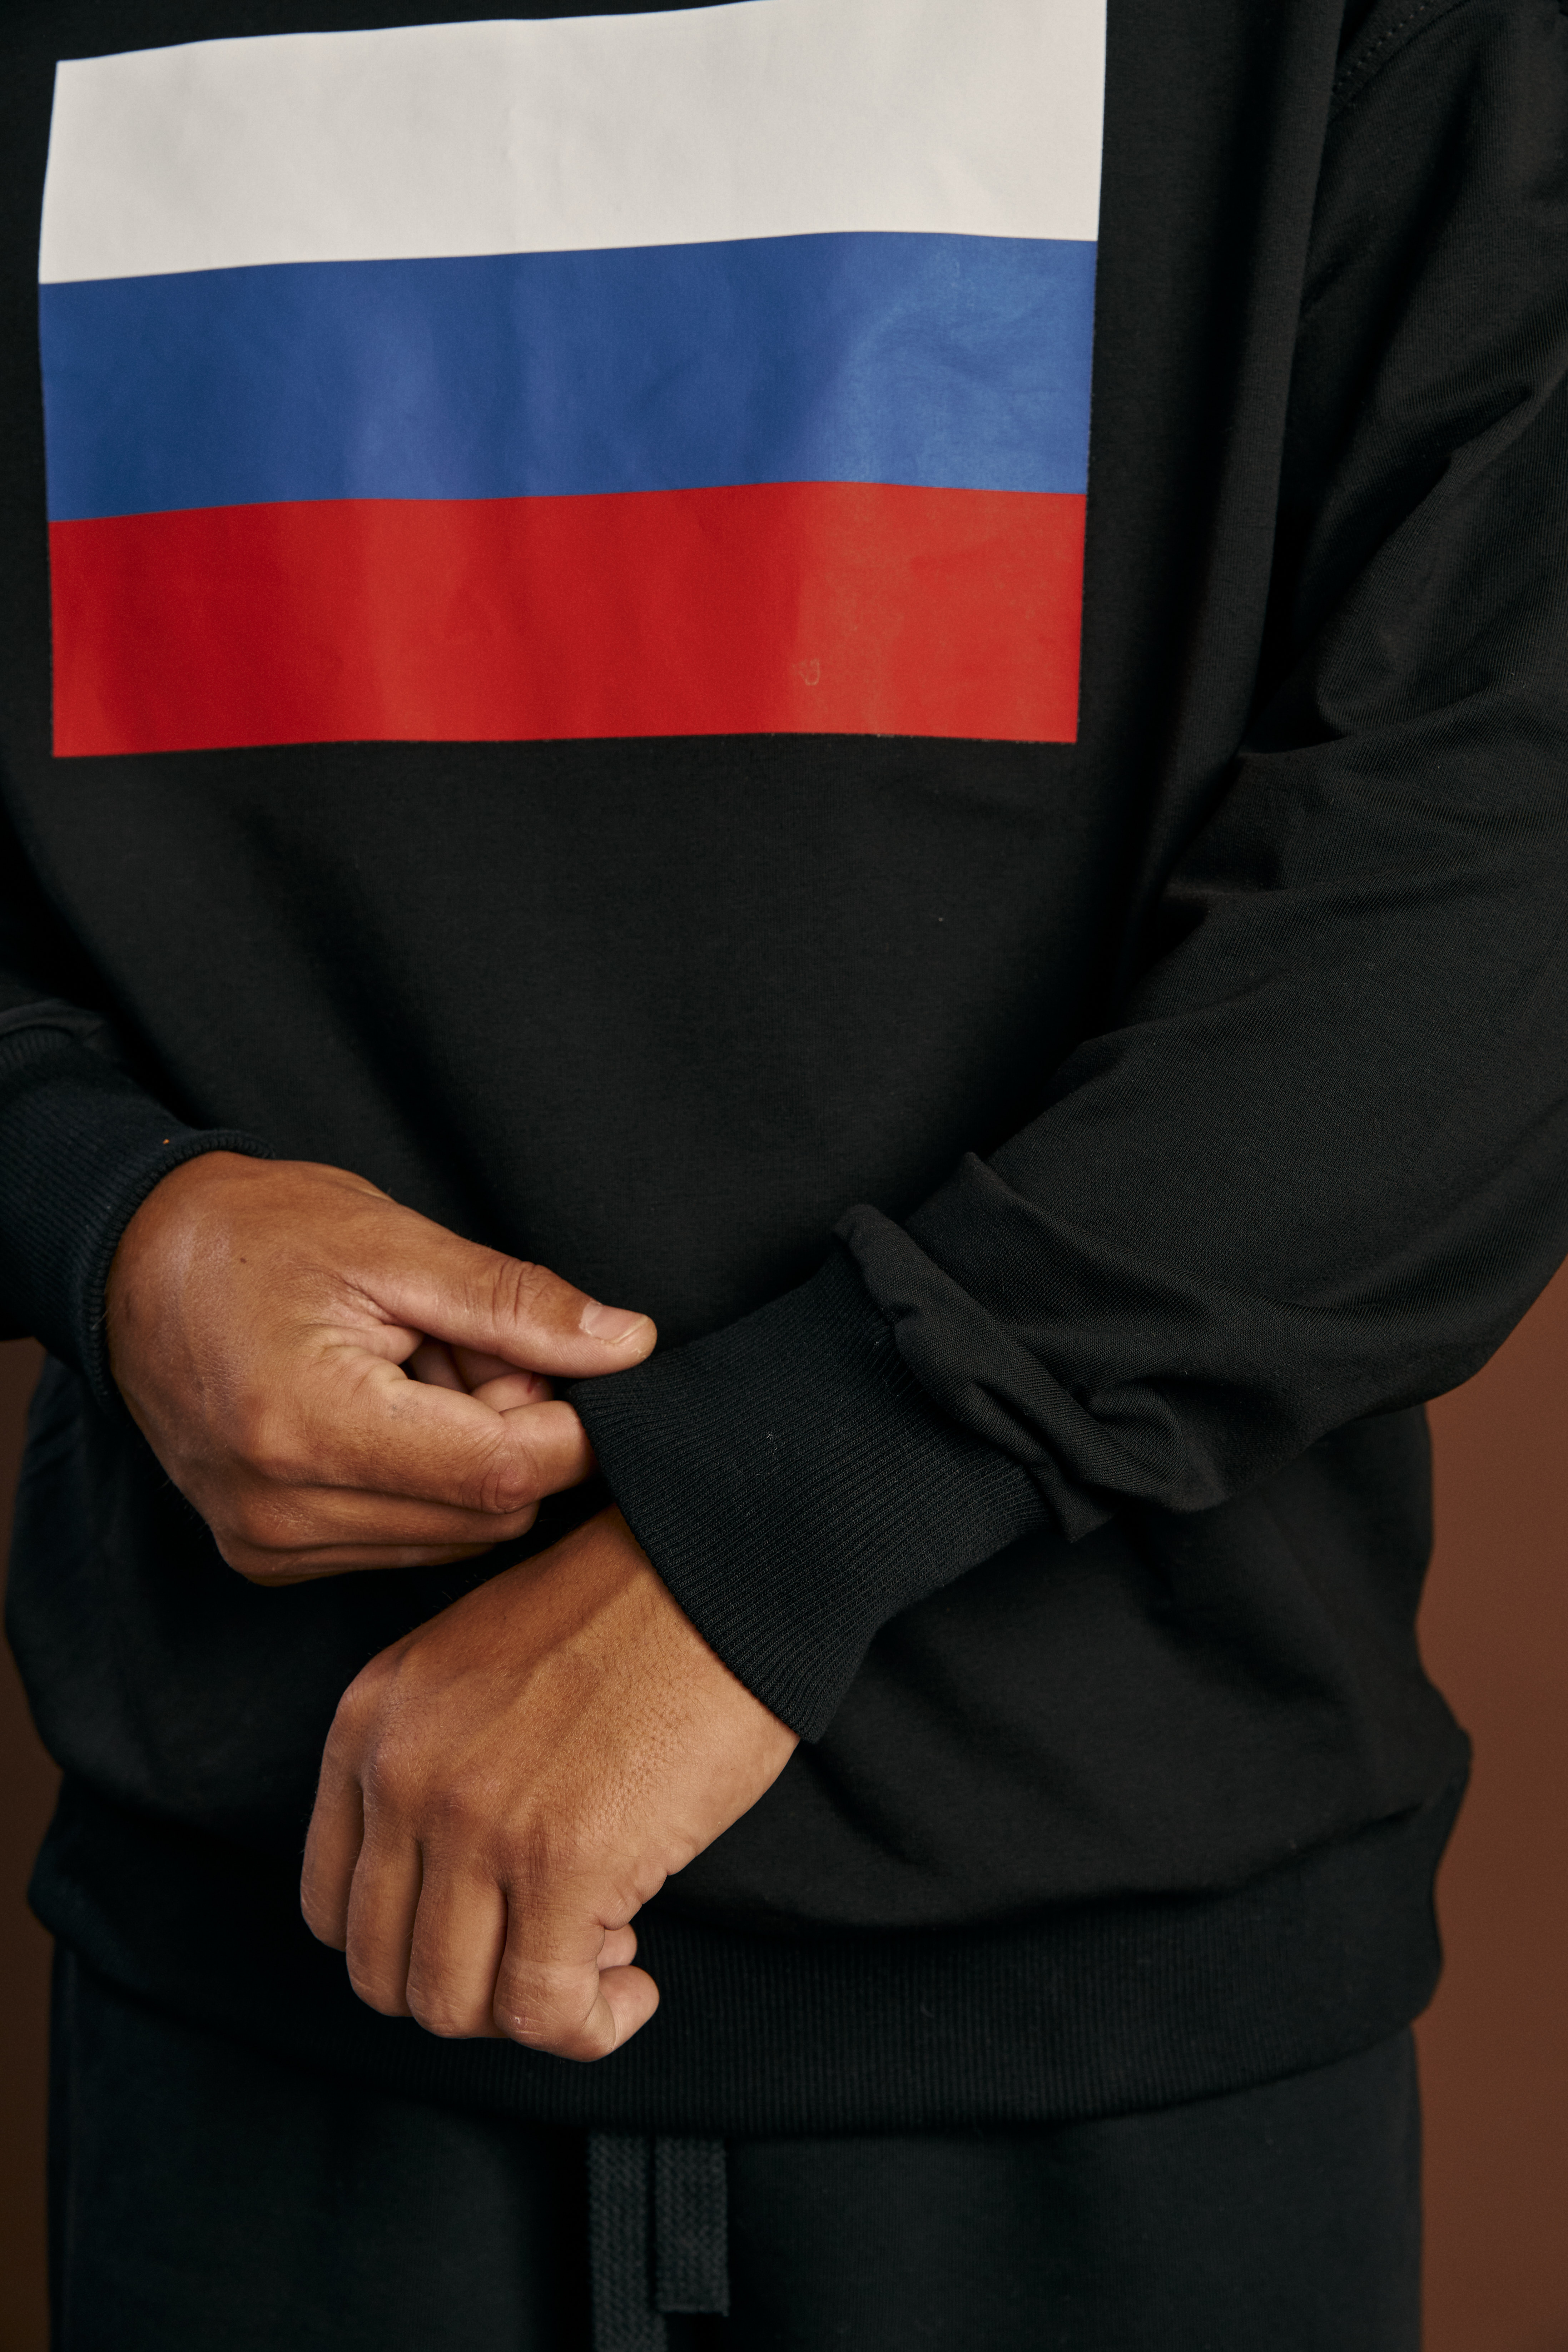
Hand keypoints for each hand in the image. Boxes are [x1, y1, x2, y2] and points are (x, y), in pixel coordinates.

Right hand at [105, 1153, 654, 1580]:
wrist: (134, 1262)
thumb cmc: (257, 1236)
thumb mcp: (393, 1243)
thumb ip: (514, 1304)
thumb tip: (629, 1345)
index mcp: (310, 1427)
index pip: (502, 1471)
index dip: (573, 1425)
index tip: (580, 1366)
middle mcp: (282, 1510)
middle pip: (487, 1510)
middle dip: (515, 1429)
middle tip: (474, 1345)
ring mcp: (270, 1544)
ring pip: (455, 1533)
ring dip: (468, 1456)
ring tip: (418, 1369)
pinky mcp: (270, 1555)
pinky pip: (404, 1539)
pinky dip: (424, 1479)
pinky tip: (386, 1409)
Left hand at [300, 1508, 798, 2057]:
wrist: (719, 1567)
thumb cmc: (625, 1615)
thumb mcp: (474, 1672)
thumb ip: (437, 1768)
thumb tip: (459, 1901)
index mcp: (370, 1725)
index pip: (332, 1911)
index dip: (414, 1943)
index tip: (492, 1925)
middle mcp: (402, 1778)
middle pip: (386, 1974)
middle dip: (473, 1988)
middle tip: (556, 1947)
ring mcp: (476, 1823)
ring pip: (455, 2008)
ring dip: (532, 2008)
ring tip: (604, 1952)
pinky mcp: (565, 1862)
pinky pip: (546, 2013)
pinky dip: (591, 2025)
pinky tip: (636, 1980)